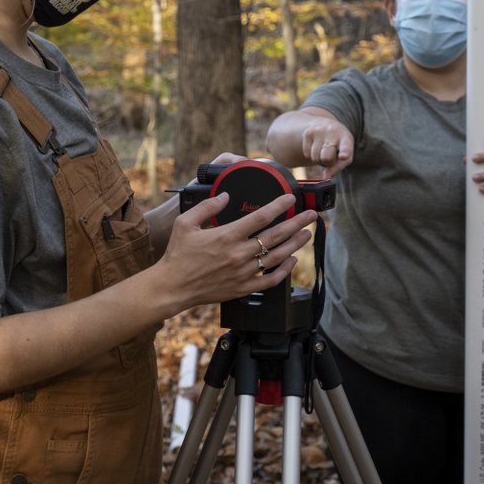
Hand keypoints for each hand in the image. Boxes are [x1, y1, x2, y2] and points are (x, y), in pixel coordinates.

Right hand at [156, 191, 317, 309]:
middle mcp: (239, 254)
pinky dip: (285, 271)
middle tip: (311, 215)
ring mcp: (243, 272)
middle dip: (297, 223)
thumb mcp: (185, 223)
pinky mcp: (243, 287)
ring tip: (306, 234)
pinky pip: (271, 280)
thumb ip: (207, 207)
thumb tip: (225, 196)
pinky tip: (292, 261)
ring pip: (278, 257)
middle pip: (276, 236)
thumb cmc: (178, 255)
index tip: (290, 197)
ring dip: (295, 244)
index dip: (278, 205)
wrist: (173, 286)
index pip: (260, 217)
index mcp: (226, 236)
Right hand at [300, 118, 353, 176]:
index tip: (343, 156)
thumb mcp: (344, 155)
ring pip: (315, 157)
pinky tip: (316, 146)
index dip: (345, 152)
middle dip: (327, 161)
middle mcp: (333, 132)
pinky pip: (306, 154)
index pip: (346, 147)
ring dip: (319, 158)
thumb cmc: (339, 145)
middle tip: (331, 154)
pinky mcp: (308, 133)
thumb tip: (325, 177)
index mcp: (346, 138)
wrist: (326, 125)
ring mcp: (319, 131)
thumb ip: (337, 167)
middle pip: (326, 158)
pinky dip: (311, 154)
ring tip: (324, 149)